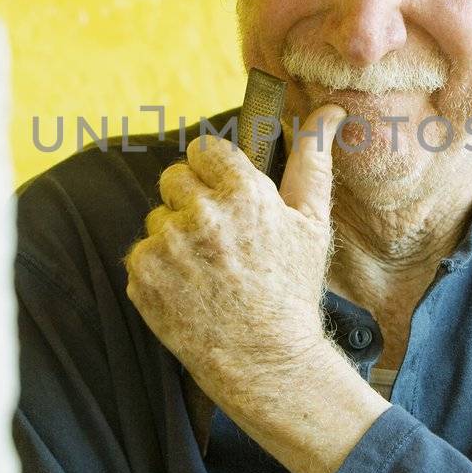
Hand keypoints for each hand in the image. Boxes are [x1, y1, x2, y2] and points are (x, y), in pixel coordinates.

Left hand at [124, 104, 347, 401]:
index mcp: (244, 193)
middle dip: (192, 200)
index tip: (223, 193)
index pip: (205, 150)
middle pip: (174, 178)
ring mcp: (167, 246)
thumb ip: (313, 160)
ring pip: (157, 219)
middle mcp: (201, 214)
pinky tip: (188, 289)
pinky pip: (141, 253)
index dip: (214, 171)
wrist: (266, 361)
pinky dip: (158, 269)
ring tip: (207, 270)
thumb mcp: (313, 223)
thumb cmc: (293, 290)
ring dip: (175, 237)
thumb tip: (330, 111)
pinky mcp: (142, 276)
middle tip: (217, 238)